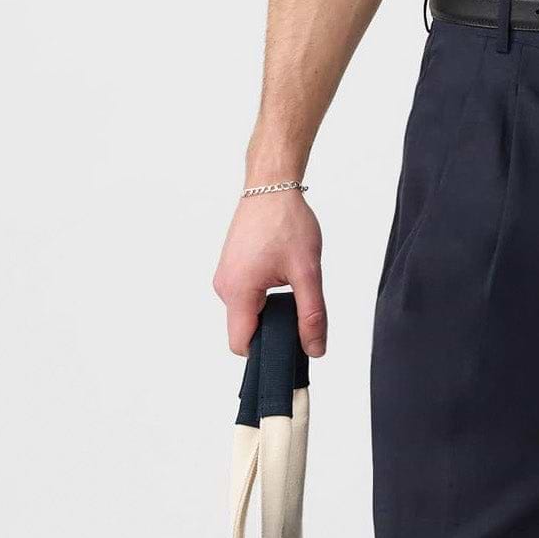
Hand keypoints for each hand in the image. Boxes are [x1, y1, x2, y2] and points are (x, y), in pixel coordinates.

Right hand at [213, 191, 326, 357]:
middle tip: (299, 307)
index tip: (290, 345)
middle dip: (273, 328)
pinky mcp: (231, 267)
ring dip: (270, 308)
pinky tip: (280, 274)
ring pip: (247, 312)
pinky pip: (245, 295)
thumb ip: (312, 315)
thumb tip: (315, 350)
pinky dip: (264, 294)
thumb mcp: (308, 271)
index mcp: (238, 292)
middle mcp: (224, 287)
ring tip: (290, 282)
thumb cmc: (286, 221)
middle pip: (245, 329)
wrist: (271, 186)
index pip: (242, 344)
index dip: (266, 351)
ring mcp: (225, 276)